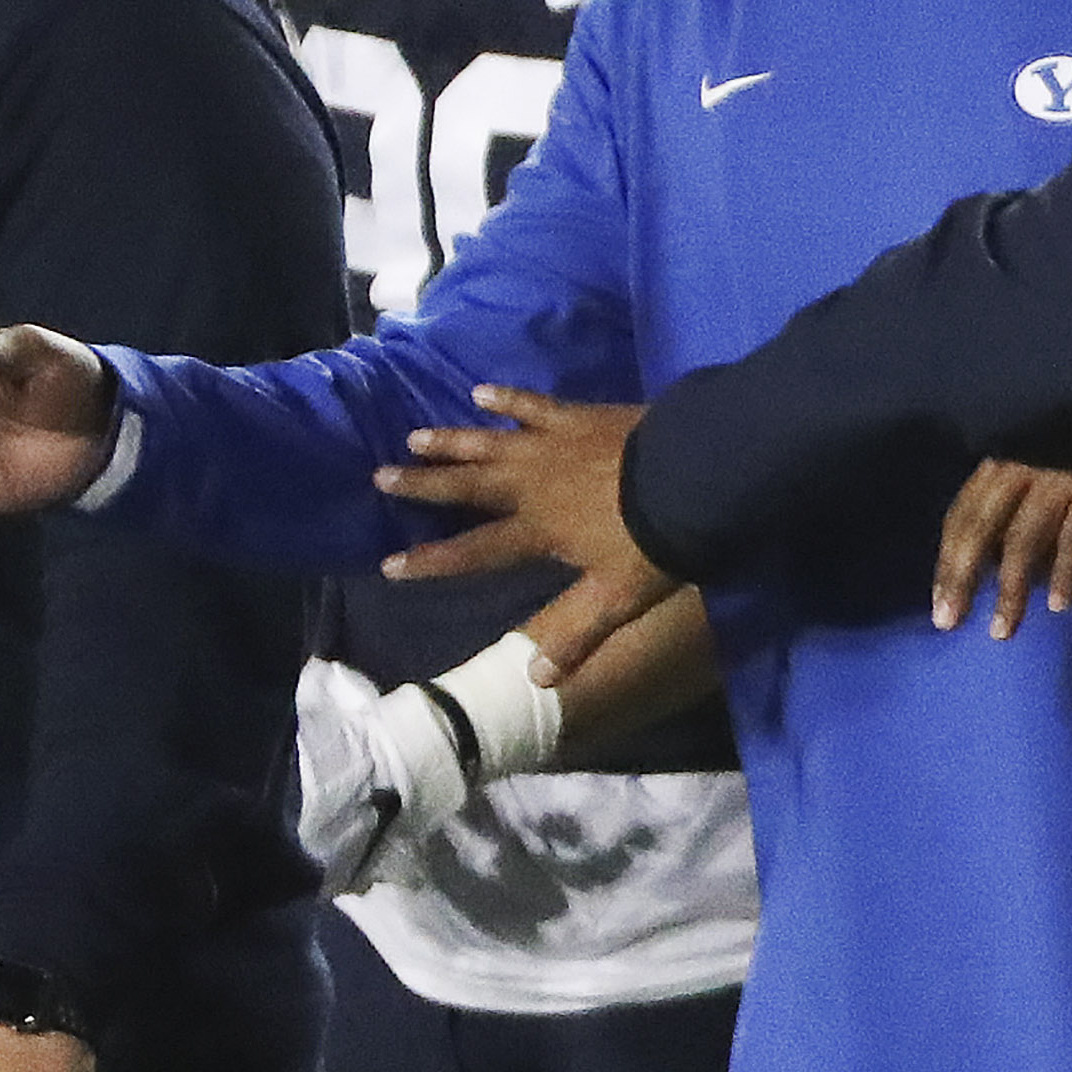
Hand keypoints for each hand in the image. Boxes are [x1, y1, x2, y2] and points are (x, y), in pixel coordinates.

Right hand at [370, 388, 683, 674]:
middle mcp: (531, 485)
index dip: (433, 561)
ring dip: (452, 441)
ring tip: (415, 437)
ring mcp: (550, 445)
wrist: (691, 476)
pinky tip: (481, 392)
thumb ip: (577, 634)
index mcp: (537, 530)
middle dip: (423, 484)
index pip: (475, 552)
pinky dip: (506, 399)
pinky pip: (532, 406)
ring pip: (489, 442)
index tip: (390, 565)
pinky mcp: (575, 417)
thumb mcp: (617, 598)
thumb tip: (536, 679)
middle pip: (468, 487)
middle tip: (380, 476)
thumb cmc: (655, 542)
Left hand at [937, 460, 1071, 635]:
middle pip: (981, 528)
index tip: (940, 608)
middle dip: (962, 577)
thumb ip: (1009, 516)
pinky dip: (1065, 571)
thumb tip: (984, 573)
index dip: (947, 564)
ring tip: (1003, 630)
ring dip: (1010, 588)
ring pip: (1022, 538)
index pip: (962, 518)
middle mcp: (1020, 467)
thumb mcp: (1033, 480)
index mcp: (999, 466)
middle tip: (950, 623)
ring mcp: (1057, 477)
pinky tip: (1059, 604)